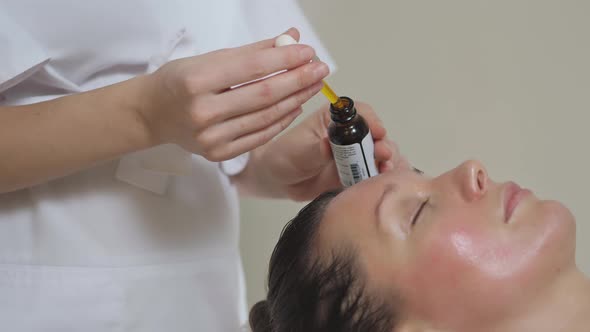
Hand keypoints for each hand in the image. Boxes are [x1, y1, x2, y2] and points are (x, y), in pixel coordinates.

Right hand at [138, 28, 328, 160]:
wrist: (153, 114)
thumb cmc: (180, 81)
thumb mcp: (210, 59)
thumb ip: (253, 51)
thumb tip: (290, 38)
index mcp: (196, 80)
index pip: (252, 68)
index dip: (285, 59)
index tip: (308, 52)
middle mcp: (202, 111)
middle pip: (263, 95)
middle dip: (297, 80)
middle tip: (320, 69)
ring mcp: (210, 137)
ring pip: (265, 118)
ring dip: (295, 100)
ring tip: (313, 85)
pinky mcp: (218, 153)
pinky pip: (259, 136)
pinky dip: (281, 121)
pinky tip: (295, 106)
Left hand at [260, 101, 405, 200]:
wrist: (279, 182)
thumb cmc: (284, 157)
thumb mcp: (298, 150)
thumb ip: (316, 149)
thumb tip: (328, 145)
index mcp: (334, 120)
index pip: (360, 113)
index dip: (372, 121)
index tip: (378, 132)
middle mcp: (349, 135)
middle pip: (375, 135)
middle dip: (383, 143)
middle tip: (383, 155)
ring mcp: (354, 155)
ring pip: (380, 153)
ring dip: (387, 160)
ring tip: (385, 169)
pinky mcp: (356, 174)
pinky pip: (375, 173)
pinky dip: (384, 176)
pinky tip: (386, 180)